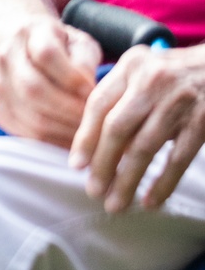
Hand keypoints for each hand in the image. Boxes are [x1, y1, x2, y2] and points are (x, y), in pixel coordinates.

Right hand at [0, 15, 99, 147]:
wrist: (20, 48)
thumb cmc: (59, 46)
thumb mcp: (78, 42)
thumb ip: (85, 62)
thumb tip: (89, 94)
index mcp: (29, 32)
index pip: (46, 55)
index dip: (72, 78)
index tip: (94, 93)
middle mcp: (6, 56)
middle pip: (33, 89)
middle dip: (68, 110)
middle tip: (93, 122)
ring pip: (28, 115)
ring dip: (61, 130)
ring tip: (86, 135)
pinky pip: (22, 132)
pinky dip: (49, 142)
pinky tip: (68, 141)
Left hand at [69, 43, 204, 210]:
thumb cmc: (174, 73)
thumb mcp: (143, 71)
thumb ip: (120, 98)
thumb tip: (96, 145)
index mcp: (131, 66)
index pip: (99, 104)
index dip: (85, 137)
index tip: (77, 165)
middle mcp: (151, 81)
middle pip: (117, 128)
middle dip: (102, 164)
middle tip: (93, 190)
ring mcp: (178, 102)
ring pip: (144, 148)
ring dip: (127, 180)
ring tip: (116, 204)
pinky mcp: (201, 121)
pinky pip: (178, 159)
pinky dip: (163, 183)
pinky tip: (151, 201)